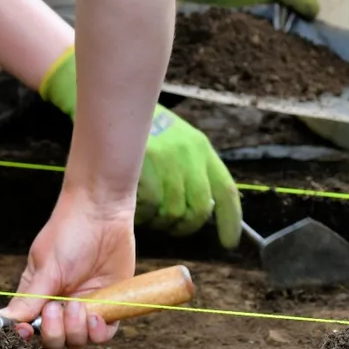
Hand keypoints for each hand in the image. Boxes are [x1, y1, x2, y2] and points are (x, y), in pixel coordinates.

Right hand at [0, 193, 135, 348]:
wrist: (102, 214)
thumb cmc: (68, 233)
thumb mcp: (45, 268)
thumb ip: (28, 300)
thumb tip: (2, 321)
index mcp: (38, 297)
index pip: (27, 329)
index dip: (26, 338)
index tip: (26, 332)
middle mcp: (59, 307)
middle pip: (52, 343)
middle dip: (53, 334)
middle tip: (56, 308)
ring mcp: (84, 309)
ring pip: (77, 343)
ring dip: (76, 330)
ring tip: (78, 304)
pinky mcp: (108, 307)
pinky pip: (103, 335)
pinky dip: (98, 332)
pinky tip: (95, 315)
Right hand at [40, 50, 242, 248]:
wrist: (116, 106)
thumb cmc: (146, 129)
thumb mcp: (178, 141)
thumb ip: (192, 171)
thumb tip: (199, 209)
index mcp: (201, 148)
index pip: (226, 191)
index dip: (231, 221)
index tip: (229, 242)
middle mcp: (189, 155)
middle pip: (200, 209)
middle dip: (187, 226)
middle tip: (173, 228)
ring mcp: (167, 161)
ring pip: (174, 212)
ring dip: (162, 221)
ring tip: (150, 212)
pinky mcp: (144, 166)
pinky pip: (150, 207)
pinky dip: (143, 215)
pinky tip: (136, 206)